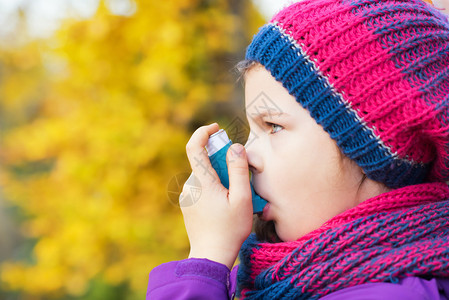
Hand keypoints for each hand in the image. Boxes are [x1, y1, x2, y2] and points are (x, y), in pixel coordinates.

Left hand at [181, 123, 252, 268]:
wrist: (210, 256)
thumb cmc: (230, 229)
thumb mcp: (242, 199)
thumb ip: (238, 169)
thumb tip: (235, 146)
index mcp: (202, 181)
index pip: (194, 146)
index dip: (204, 132)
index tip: (217, 128)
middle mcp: (190, 185)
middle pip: (204, 161)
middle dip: (221, 160)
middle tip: (239, 174)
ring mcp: (187, 195)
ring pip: (204, 175)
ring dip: (219, 176)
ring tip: (235, 196)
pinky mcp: (188, 204)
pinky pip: (201, 186)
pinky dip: (214, 186)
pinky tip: (225, 204)